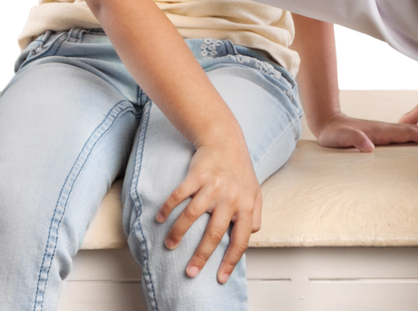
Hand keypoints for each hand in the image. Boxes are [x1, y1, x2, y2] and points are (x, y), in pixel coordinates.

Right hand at [154, 133, 262, 284]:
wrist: (225, 139)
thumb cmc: (239, 168)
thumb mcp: (255, 190)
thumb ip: (256, 213)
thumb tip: (253, 233)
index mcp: (246, 204)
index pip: (241, 239)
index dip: (231, 261)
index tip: (220, 278)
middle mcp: (230, 197)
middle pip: (214, 233)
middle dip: (201, 256)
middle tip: (190, 272)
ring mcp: (213, 186)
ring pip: (192, 216)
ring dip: (178, 233)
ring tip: (170, 246)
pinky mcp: (197, 175)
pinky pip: (179, 195)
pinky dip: (168, 208)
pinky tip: (161, 218)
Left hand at [315, 111, 417, 152]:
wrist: (328, 122)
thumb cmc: (334, 133)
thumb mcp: (341, 138)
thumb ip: (355, 140)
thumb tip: (369, 146)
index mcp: (380, 131)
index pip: (406, 132)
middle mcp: (384, 128)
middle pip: (412, 129)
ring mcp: (383, 130)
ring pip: (409, 130)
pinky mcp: (381, 134)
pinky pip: (402, 134)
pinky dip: (415, 135)